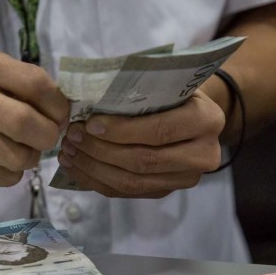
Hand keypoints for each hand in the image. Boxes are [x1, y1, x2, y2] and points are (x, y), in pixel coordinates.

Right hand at [0, 51, 69, 185]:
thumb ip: (28, 85)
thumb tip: (66, 115)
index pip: (37, 85)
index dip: (58, 106)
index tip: (59, 116)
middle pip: (25, 125)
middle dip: (47, 136)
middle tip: (45, 137)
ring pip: (19, 158)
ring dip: (30, 157)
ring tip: (19, 147)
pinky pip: (6, 177)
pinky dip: (13, 171)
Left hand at [57, 90, 224, 197]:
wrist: (193, 115)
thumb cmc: (173, 92)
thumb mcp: (165, 82)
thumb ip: (140, 90)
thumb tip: (89, 99)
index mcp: (206, 120)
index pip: (159, 131)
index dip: (121, 131)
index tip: (90, 124)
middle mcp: (203, 155)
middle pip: (143, 161)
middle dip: (101, 151)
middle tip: (73, 137)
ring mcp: (185, 179)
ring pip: (132, 182)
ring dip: (94, 169)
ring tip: (69, 152)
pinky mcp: (166, 191)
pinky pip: (126, 193)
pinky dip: (97, 181)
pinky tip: (76, 168)